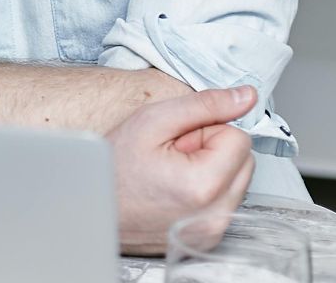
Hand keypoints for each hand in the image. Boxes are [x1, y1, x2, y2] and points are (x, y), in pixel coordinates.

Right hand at [109, 86, 256, 254]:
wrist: (88, 204)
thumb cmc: (111, 166)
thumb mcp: (152, 121)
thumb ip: (204, 105)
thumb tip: (246, 96)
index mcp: (205, 185)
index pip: (239, 138)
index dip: (206, 132)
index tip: (178, 141)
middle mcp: (215, 215)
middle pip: (244, 162)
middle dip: (213, 151)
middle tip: (173, 156)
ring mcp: (213, 231)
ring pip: (236, 182)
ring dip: (211, 171)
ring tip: (172, 174)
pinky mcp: (208, 239)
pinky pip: (224, 202)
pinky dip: (206, 192)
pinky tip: (174, 190)